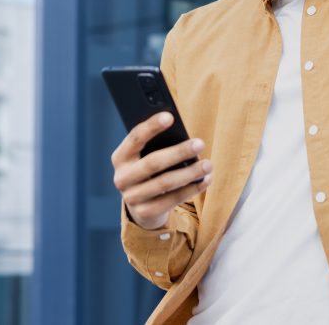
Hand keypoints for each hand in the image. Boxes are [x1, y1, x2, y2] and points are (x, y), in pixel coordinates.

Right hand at [111, 112, 212, 230]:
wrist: (141, 206)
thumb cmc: (149, 170)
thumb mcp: (145, 156)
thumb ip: (156, 145)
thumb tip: (183, 136)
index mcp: (120, 157)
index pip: (135, 138)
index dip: (151, 126)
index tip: (170, 116)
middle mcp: (122, 178)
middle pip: (153, 163)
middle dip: (178, 152)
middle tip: (200, 144)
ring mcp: (132, 197)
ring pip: (165, 183)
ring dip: (190, 173)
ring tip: (208, 164)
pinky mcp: (145, 212)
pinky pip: (172, 200)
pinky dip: (191, 189)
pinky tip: (205, 180)